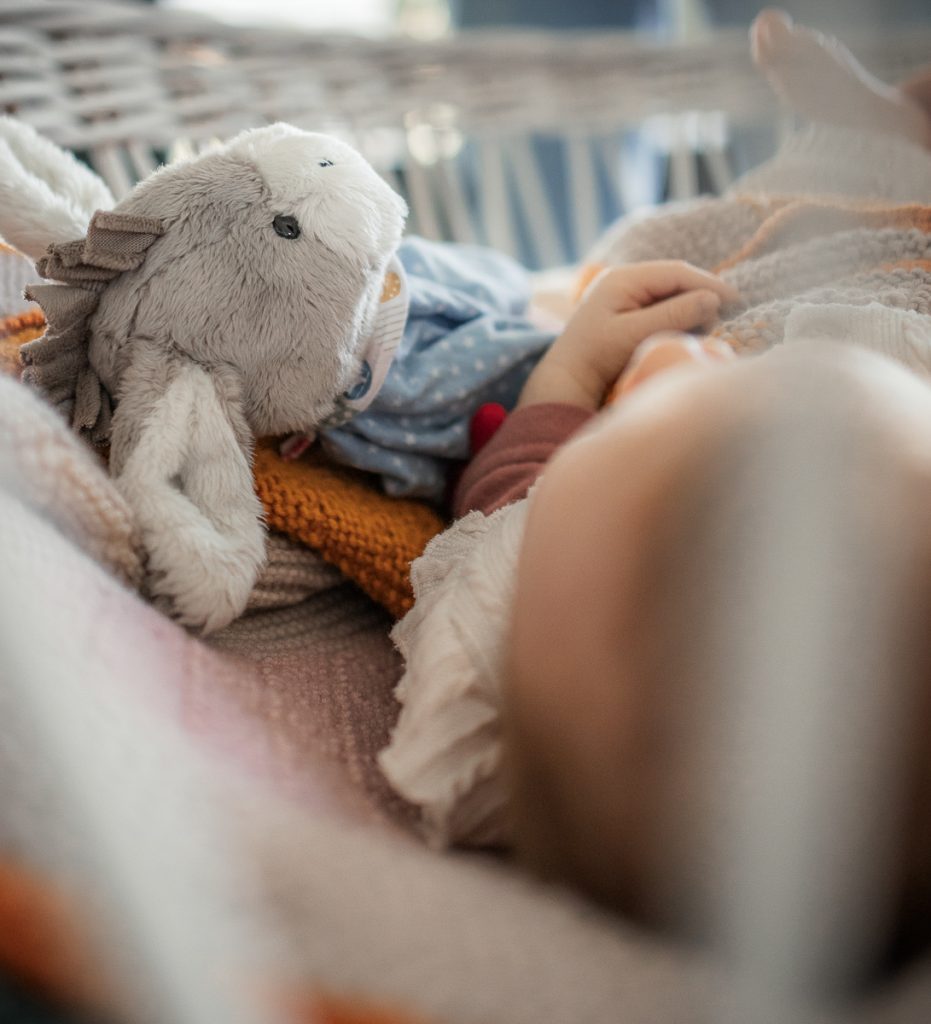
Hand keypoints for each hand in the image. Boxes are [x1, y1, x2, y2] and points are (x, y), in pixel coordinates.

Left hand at [517, 261, 739, 410]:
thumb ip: (673, 315)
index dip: (709, 283)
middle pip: (675, 281)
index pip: (676, 272)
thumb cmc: (595, 358)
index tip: (736, 299)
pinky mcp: (627, 313)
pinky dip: (679, 318)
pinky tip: (690, 332)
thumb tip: (713, 300)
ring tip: (709, 327)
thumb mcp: (634, 335)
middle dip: (702, 295)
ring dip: (692, 308)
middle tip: (727, 315)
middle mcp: (624, 281)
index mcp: (623, 279)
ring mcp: (625, 295)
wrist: (566, 379)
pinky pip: (661, 308)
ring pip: (671, 294)